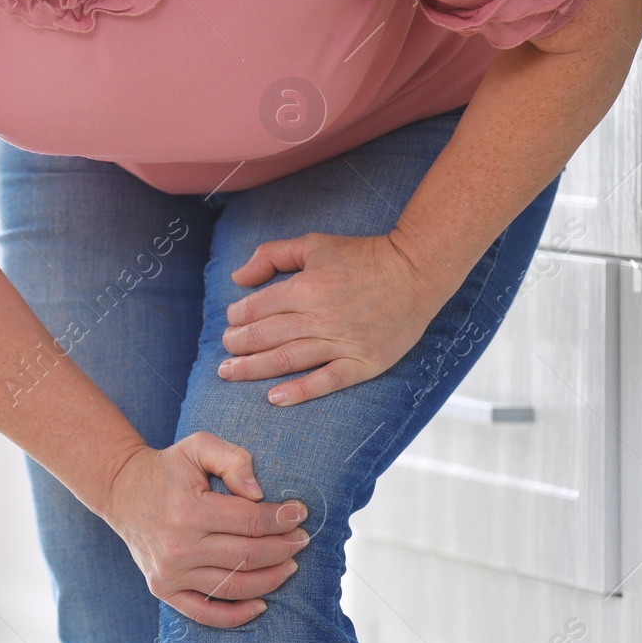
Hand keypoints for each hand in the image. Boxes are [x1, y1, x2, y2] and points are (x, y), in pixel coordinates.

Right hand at [99, 435, 311, 627]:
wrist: (121, 491)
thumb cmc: (168, 468)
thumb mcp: (198, 446)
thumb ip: (233, 460)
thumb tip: (258, 493)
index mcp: (189, 510)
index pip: (252, 521)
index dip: (283, 519)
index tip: (300, 514)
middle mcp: (178, 547)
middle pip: (248, 556)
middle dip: (284, 549)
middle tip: (302, 540)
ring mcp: (170, 573)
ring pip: (235, 586)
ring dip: (271, 579)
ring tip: (290, 566)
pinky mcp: (163, 589)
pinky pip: (205, 613)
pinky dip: (237, 616)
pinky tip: (262, 605)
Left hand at [217, 231, 448, 405]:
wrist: (416, 271)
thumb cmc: (363, 256)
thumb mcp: (315, 244)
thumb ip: (273, 255)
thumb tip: (238, 278)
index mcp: (307, 288)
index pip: (259, 308)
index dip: (238, 316)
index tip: (231, 321)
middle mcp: (321, 317)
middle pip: (266, 337)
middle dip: (238, 345)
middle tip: (225, 351)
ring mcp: (343, 343)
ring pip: (288, 360)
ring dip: (254, 368)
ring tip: (230, 373)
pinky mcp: (364, 362)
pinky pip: (326, 381)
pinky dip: (299, 392)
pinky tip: (274, 398)